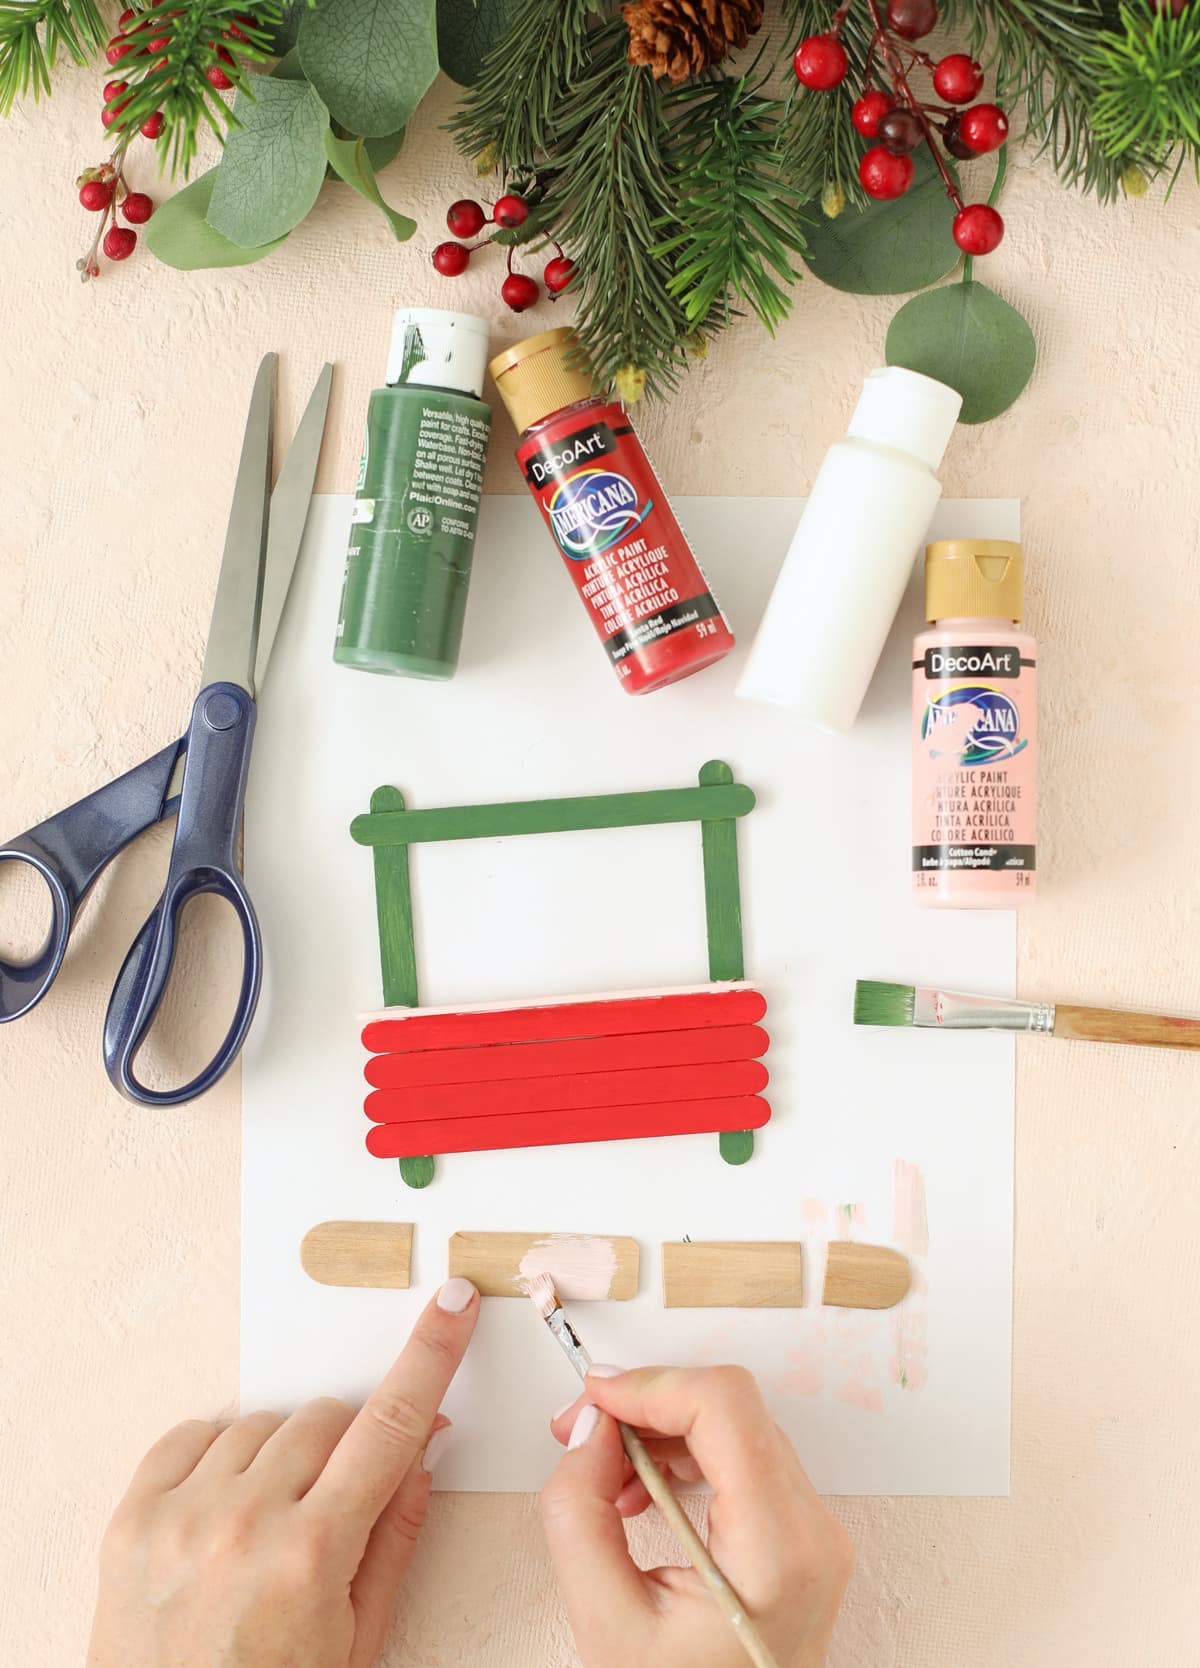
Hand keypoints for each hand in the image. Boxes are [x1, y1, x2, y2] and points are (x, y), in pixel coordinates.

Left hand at [87, 1278, 479, 1667]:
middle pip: (325, 1417)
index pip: (390, 1426)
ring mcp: (181, 1518)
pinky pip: (191, 1435)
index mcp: (313, 1555)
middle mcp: (245, 1525)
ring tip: (272, 1523)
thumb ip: (395, 1533)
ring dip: (281, 1457)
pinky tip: (226, 1506)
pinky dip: (217, 1457)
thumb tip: (424, 1446)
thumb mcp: (358, 1638)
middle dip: (345, 1447)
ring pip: (262, 1423)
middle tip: (335, 1504)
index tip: (452, 1305)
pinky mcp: (132, 1519)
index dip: (430, 1356)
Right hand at [541, 1365, 851, 1667]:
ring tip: (604, 1475)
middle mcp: (813, 1533)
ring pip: (735, 1425)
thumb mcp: (606, 1626)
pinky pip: (743, 1459)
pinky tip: (640, 1492)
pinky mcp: (800, 1537)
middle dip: (647, 1404)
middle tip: (582, 1430)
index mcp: (778, 1552)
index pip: (725, 1407)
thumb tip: (589, 1430)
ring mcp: (814, 1534)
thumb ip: (580, 1514)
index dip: (650, 1384)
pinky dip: (685, 1457)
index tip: (594, 1397)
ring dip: (661, 1430)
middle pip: (730, 1408)